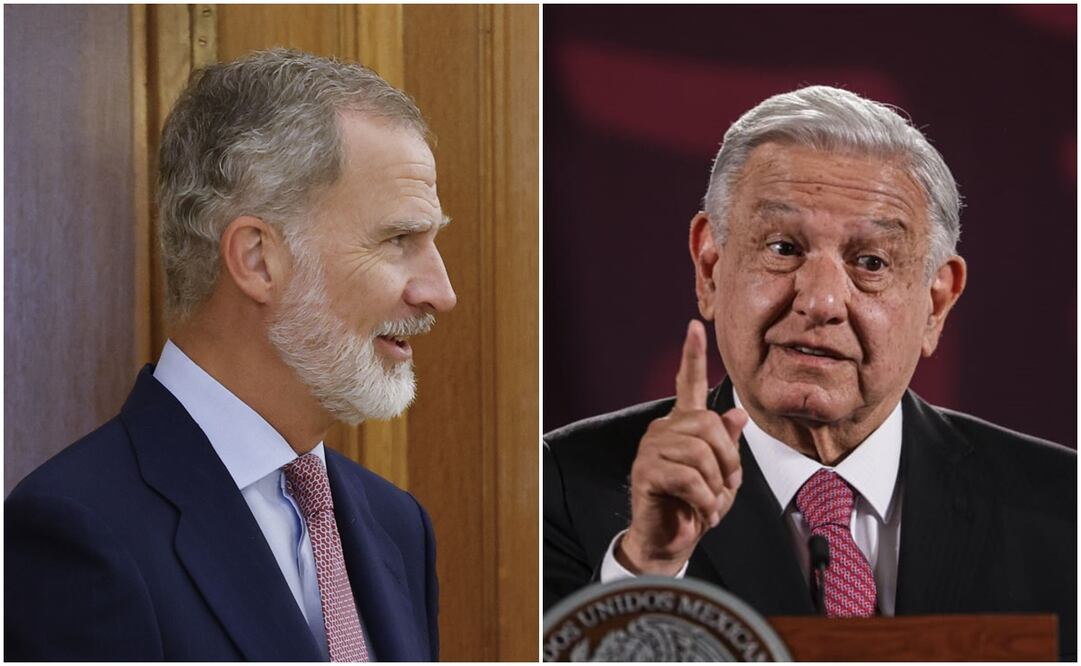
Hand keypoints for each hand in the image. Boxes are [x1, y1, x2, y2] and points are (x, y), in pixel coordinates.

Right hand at [618, 320, 747, 574]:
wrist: (670, 541)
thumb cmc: (694, 506)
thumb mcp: (722, 475)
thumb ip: (726, 445)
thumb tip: (738, 414)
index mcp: (683, 426)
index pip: (689, 384)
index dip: (692, 355)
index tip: (694, 326)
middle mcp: (663, 430)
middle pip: (708, 425)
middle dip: (727, 460)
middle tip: (725, 487)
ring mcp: (651, 449)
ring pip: (700, 453)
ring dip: (716, 485)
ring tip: (709, 502)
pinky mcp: (645, 471)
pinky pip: (688, 478)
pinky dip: (704, 501)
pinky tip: (701, 513)